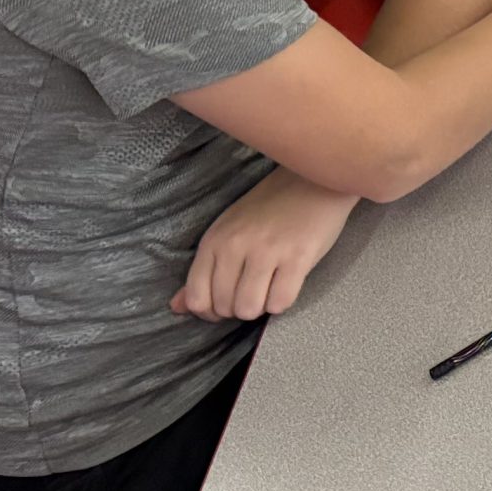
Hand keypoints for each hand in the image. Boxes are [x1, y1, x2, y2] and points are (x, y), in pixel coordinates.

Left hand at [171, 168, 356, 321]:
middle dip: (240, 308)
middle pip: (225, 307)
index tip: (228, 303)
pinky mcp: (298, 257)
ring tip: (271, 286)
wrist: (314, 178)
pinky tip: (288, 282)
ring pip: (250, 309)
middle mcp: (236, 245)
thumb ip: (204, 270)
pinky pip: (280, 303)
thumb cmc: (271, 206)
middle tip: (255, 288)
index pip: (197, 297)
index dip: (211, 312)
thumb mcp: (229, 230)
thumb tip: (177, 307)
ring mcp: (267, 251)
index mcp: (215, 239)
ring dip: (261, 306)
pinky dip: (283, 301)